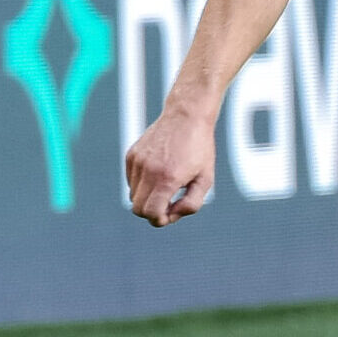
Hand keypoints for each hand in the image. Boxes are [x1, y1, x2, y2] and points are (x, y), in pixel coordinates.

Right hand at [126, 104, 215, 225]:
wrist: (186, 116)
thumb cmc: (200, 149)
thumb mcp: (206, 179)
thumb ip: (192, 204)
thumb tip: (170, 215)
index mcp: (167, 178)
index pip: (150, 213)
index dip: (161, 220)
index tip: (172, 213)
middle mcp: (148, 170)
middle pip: (138, 209)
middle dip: (152, 212)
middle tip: (170, 203)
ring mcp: (137, 162)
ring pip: (133, 196)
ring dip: (148, 197)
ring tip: (167, 186)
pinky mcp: (131, 155)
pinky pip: (131, 181)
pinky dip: (143, 184)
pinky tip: (159, 172)